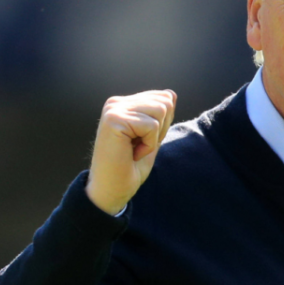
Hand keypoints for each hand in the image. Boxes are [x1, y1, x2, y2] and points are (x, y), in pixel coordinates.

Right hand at [85, 90, 176, 214]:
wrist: (111, 191)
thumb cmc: (130, 168)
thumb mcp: (152, 138)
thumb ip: (160, 116)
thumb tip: (172, 93)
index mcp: (124, 104)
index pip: (164, 97)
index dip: (163, 125)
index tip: (142, 142)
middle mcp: (116, 103)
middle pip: (165, 102)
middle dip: (160, 129)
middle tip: (138, 147)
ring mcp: (113, 109)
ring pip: (161, 110)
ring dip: (154, 137)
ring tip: (134, 149)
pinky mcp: (114, 119)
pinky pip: (151, 126)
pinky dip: (148, 145)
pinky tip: (131, 154)